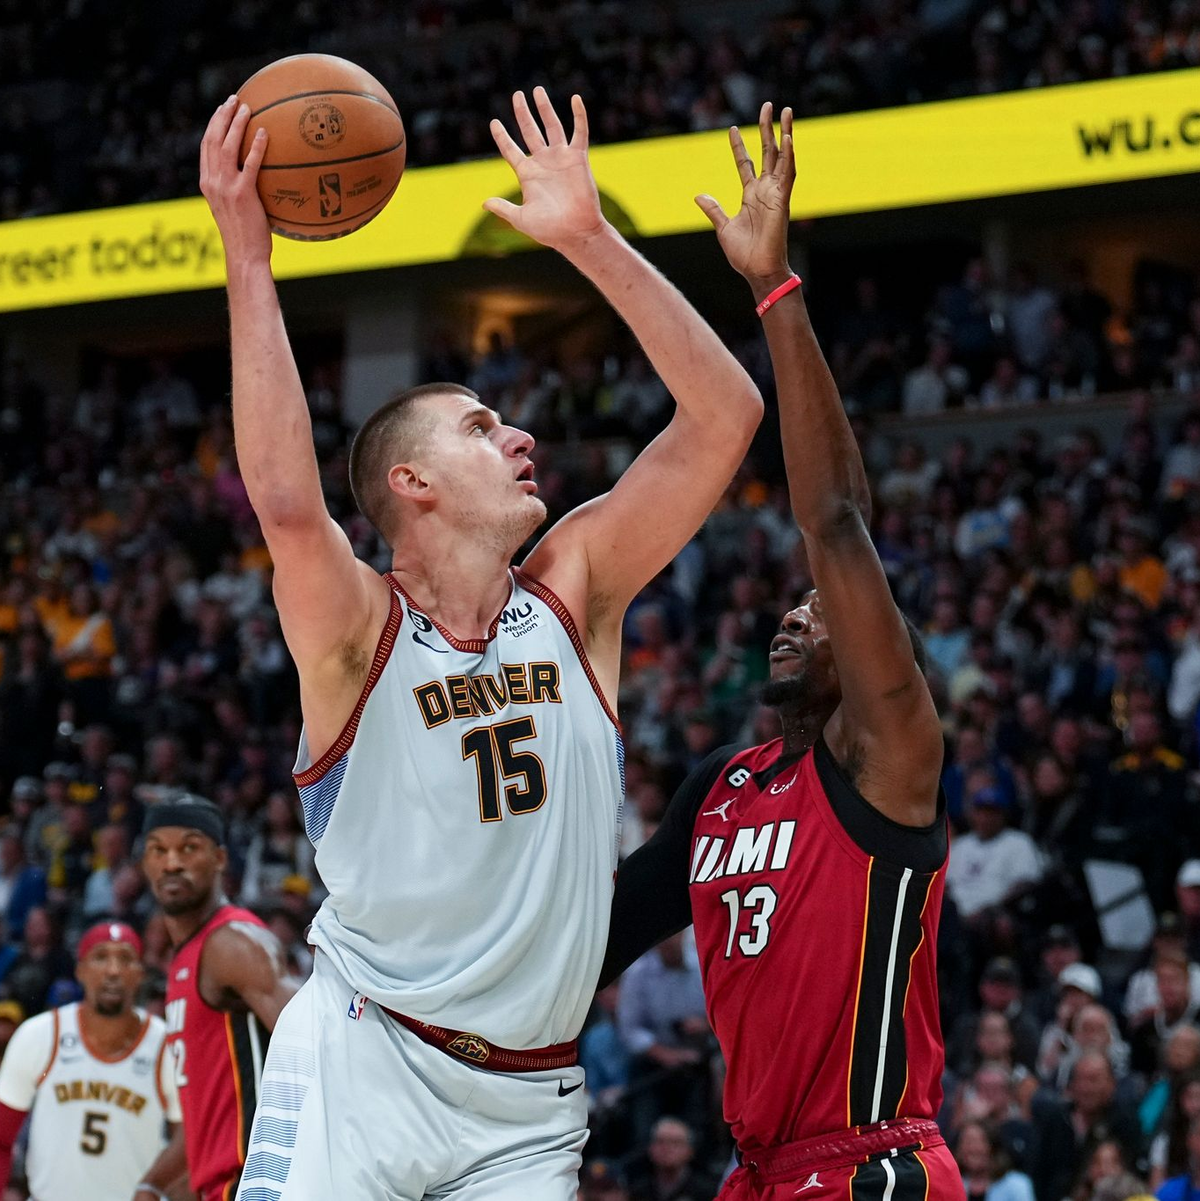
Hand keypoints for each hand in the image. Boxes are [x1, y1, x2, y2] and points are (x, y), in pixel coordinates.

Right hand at [200, 95, 271, 266]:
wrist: (245, 257)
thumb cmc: (245, 238)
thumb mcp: (234, 210)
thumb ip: (237, 191)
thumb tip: (255, 178)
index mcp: (207, 184)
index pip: (206, 147)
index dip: (213, 125)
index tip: (223, 110)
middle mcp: (212, 182)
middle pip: (213, 140)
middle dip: (222, 116)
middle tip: (235, 100)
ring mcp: (225, 188)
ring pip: (227, 146)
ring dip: (236, 124)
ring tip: (248, 108)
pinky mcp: (242, 195)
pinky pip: (250, 165)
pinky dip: (257, 147)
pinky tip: (265, 133)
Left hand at [485, 88, 606, 254]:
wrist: (576, 232)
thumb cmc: (549, 230)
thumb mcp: (521, 219)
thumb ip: (503, 208)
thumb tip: (484, 204)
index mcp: (527, 174)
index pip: (510, 150)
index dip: (502, 137)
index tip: (494, 122)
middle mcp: (543, 163)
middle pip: (530, 131)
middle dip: (523, 113)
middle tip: (517, 95)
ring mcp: (561, 158)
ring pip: (551, 126)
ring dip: (544, 108)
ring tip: (537, 90)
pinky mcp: (578, 158)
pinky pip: (579, 132)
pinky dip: (579, 116)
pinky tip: (575, 99)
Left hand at [696, 103, 794, 287]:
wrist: (757, 270)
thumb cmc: (744, 254)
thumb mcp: (723, 228)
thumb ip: (714, 209)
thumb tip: (698, 196)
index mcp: (751, 195)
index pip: (745, 164)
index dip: (739, 147)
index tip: (732, 129)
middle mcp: (765, 190)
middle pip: (768, 152)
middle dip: (767, 129)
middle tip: (768, 105)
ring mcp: (776, 193)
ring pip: (783, 156)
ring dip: (785, 133)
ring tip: (785, 111)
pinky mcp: (783, 200)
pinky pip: (788, 173)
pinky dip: (789, 155)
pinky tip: (788, 137)